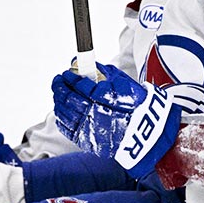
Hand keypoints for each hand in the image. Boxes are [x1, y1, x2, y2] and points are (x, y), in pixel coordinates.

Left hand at [51, 63, 180, 177]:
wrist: (145, 132)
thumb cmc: (135, 104)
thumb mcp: (122, 82)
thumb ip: (101, 71)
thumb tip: (80, 61)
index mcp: (105, 99)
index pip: (80, 86)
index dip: (71, 78)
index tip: (67, 72)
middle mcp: (95, 115)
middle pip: (69, 99)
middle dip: (60, 87)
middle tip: (58, 80)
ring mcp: (90, 129)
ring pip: (65, 113)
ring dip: (59, 101)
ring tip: (58, 93)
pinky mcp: (87, 141)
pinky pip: (67, 128)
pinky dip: (61, 118)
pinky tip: (61, 109)